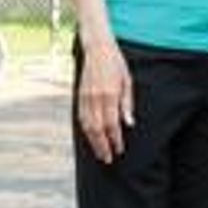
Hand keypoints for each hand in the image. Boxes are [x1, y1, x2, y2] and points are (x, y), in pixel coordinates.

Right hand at [77, 39, 133, 164]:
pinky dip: (85, 131)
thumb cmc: (116, 64)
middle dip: (103, 146)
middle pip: (97, 129)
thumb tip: (129, 124)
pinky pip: (81, 118)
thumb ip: (127, 104)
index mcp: (109, 94)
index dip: (115, 139)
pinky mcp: (79, 96)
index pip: (112, 124)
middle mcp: (95, 97)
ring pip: (87, 126)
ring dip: (93, 141)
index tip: (120, 149)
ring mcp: (85, 97)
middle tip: (109, 159)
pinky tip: (91, 138)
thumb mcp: (127, 81)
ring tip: (100, 153)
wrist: (97, 49)